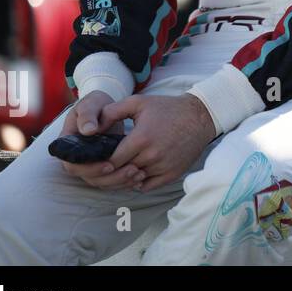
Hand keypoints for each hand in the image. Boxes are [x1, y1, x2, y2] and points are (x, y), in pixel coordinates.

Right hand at [58, 90, 138, 189]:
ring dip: (120, 181)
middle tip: (131, 170)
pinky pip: (111, 180)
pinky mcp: (104, 166)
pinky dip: (125, 180)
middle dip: (111, 178)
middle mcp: (78, 158)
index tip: (109, 164)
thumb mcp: (90, 104)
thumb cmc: (95, 104)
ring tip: (139, 173)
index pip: (73, 165)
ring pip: (102, 181)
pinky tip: (140, 176)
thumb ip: (87, 115)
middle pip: (90, 178)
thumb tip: (88, 130)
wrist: (105, 107)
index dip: (90, 169)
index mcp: (68, 145)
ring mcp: (90, 164)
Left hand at [99, 94, 219, 192]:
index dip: (102, 161)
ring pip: (133, 182)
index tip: (99, 158)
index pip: (112, 161)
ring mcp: (163, 167)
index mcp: (141, 139)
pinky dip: (139, 182)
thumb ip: (112, 112)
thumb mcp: (138, 103)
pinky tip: (137, 171)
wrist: (200, 117)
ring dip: (125, 177)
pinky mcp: (172, 174)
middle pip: (121, 173)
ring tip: (121, 167)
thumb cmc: (167, 109)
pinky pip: (147, 187)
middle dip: (111, 171)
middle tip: (106, 164)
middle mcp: (152, 156)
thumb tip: (91, 128)